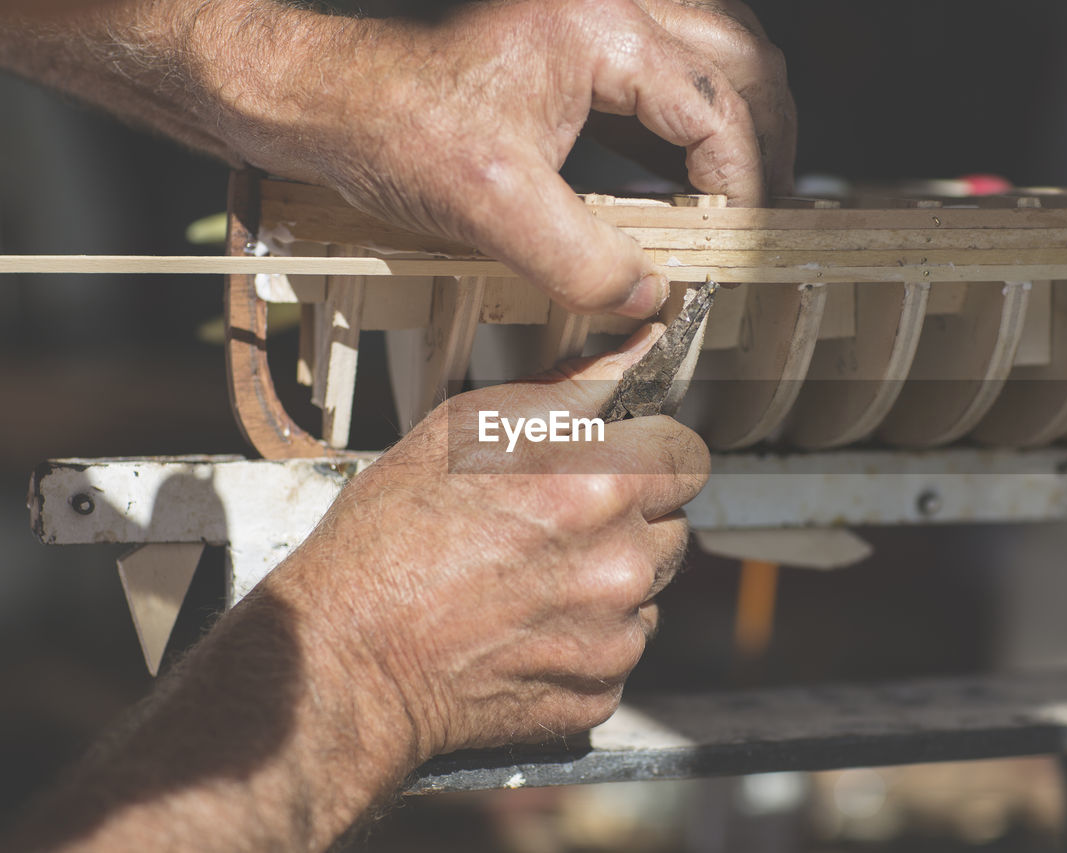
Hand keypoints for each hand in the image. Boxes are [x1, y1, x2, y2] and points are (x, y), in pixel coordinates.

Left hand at [186, 0, 793, 315]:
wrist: (316, 96)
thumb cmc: (384, 120)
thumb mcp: (492, 205)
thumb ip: (582, 258)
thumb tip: (650, 297)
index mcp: (600, 28)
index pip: (714, 107)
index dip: (742, 184)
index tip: (742, 244)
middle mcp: (605, 10)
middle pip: (737, 62)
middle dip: (764, 141)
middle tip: (764, 214)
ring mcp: (589, 21)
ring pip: (710, 53)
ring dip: (737, 119)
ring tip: (742, 190)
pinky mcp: (569, 47)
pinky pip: (663, 70)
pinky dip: (689, 119)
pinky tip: (682, 171)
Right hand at [270, 324, 709, 758]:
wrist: (350, 657)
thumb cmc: (390, 538)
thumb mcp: (466, 430)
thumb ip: (569, 390)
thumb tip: (636, 351)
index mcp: (598, 486)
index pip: (687, 454)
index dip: (651, 450)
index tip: (621, 458)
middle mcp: (620, 562)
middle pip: (675, 521)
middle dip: (633, 513)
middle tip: (557, 520)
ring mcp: (615, 633)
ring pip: (650, 584)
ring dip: (613, 573)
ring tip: (534, 573)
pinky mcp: (602, 687)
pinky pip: (623, 643)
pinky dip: (591, 632)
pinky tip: (530, 621)